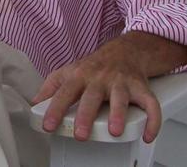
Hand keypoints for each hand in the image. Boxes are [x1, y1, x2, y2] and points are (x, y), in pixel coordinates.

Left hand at [31, 33, 162, 142]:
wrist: (125, 50)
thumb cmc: (94, 66)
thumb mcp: (69, 72)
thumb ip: (51, 87)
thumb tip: (33, 103)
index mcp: (80, 76)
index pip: (65, 92)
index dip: (55, 109)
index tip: (48, 125)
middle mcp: (100, 79)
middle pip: (92, 96)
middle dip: (86, 115)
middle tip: (81, 134)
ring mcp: (121, 82)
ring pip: (120, 97)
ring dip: (118, 114)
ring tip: (114, 131)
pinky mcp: (140, 87)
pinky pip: (150, 103)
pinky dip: (153, 120)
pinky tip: (148, 134)